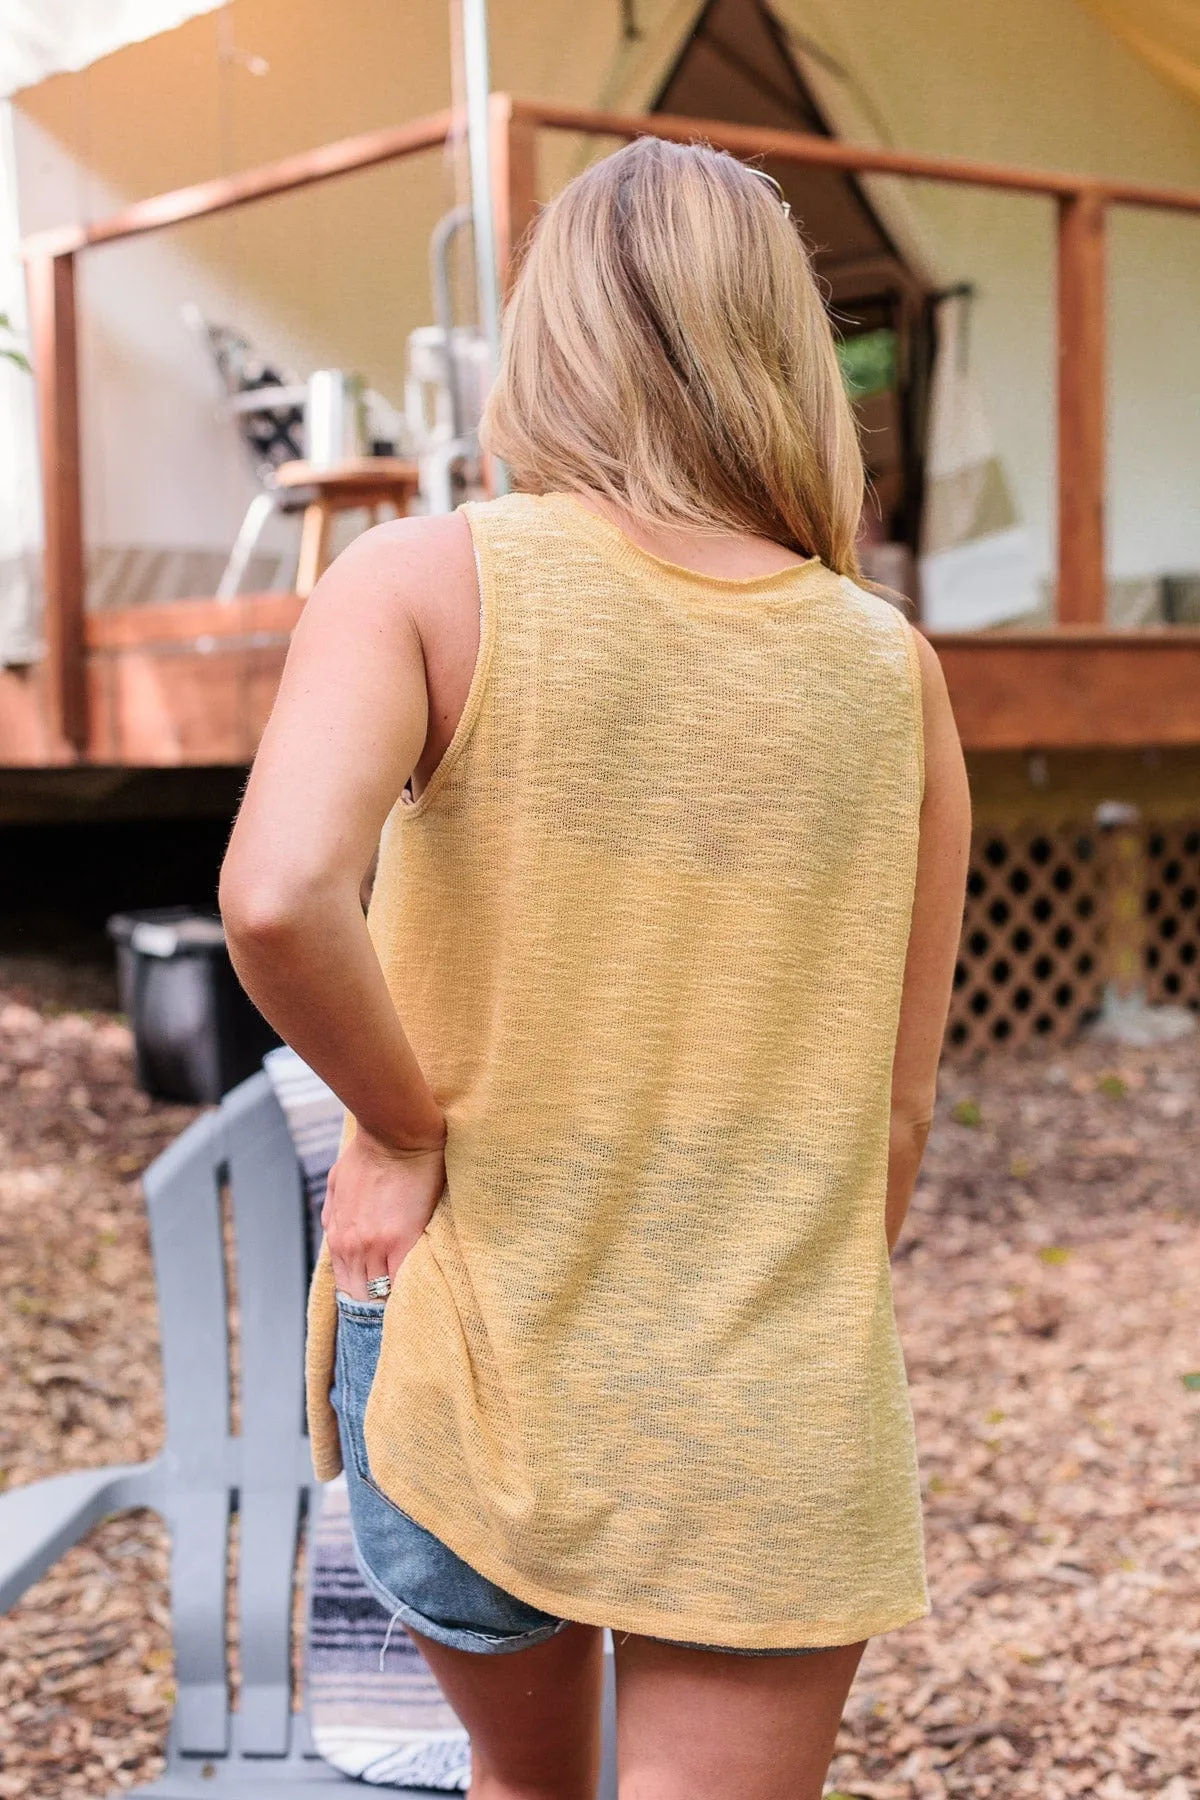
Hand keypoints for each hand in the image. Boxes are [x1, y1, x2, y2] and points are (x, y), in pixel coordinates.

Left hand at [322, 1128, 446, 1299]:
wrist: (394, 1136)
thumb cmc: (368, 1153)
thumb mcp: (336, 1184)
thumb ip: (333, 1215)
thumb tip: (336, 1234)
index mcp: (338, 1238)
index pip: (347, 1288)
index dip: (361, 1300)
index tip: (375, 1307)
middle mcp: (353, 1248)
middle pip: (363, 1298)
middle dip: (376, 1308)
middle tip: (393, 1317)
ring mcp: (377, 1247)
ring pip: (383, 1294)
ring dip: (394, 1302)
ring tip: (410, 1311)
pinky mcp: (404, 1240)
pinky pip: (405, 1280)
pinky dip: (410, 1290)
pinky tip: (420, 1295)